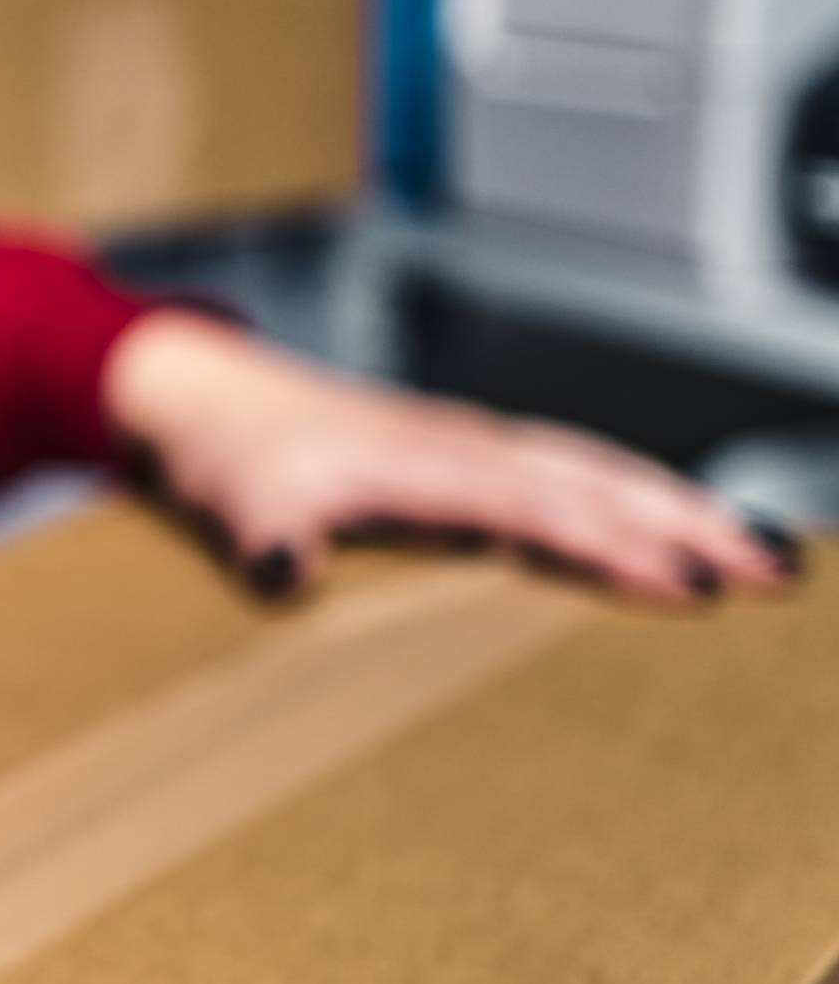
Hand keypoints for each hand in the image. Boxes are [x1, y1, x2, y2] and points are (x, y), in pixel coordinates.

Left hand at [100, 310, 801, 601]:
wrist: (205, 398)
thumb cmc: (227, 456)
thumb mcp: (233, 505)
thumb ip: (261, 542)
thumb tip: (281, 572)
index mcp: (424, 467)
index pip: (539, 511)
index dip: (612, 548)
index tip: (688, 585)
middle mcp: (466, 450)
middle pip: (600, 485)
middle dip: (691, 528)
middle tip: (777, 576)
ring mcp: (475, 452)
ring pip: (602, 475)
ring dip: (683, 512)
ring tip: (767, 558)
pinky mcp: (470, 462)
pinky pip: (575, 478)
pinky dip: (635, 501)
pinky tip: (676, 533)